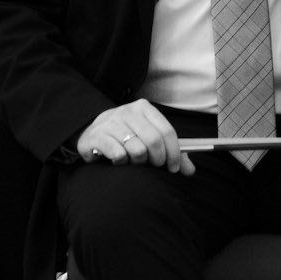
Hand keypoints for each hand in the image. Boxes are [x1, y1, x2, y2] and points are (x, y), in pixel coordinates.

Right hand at [77, 100, 191, 173]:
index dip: (174, 153)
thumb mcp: (147, 137)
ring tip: (133, 160)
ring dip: (139, 162)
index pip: (167, 131)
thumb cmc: (125, 136)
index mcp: (144, 108)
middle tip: (154, 166)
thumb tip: (190, 171)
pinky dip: (123, 163)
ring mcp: (112, 123)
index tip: (173, 168)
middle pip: (154, 142)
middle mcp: (128, 112)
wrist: (91, 132)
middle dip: (158, 160)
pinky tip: (119, 160)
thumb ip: (170, 152)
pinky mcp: (98, 136)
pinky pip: (120, 155)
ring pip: (138, 150)